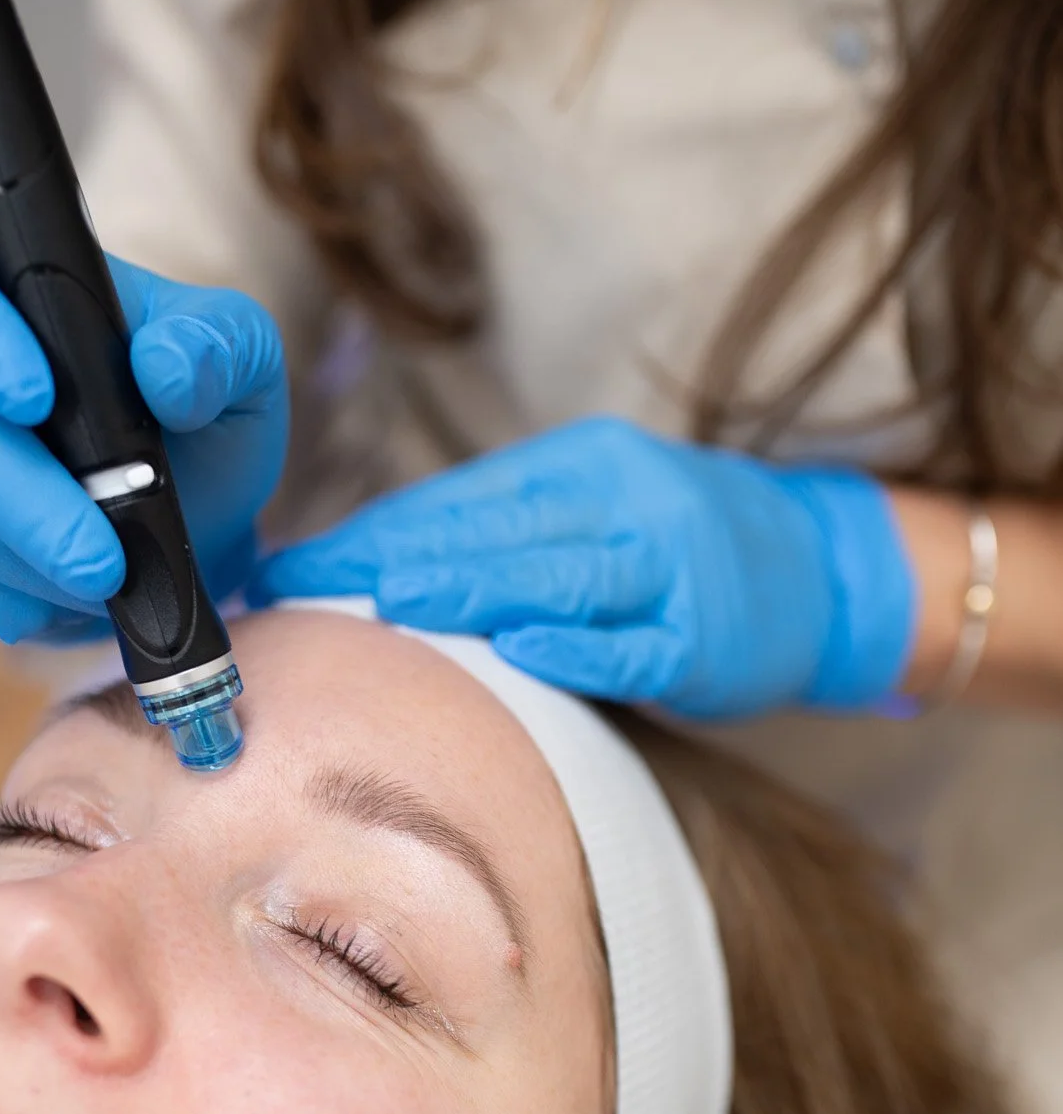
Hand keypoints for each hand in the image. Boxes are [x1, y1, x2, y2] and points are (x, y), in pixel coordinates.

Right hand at [0, 199, 288, 643]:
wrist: (204, 507)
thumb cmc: (205, 407)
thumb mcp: (239, 356)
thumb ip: (215, 344)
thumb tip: (166, 371)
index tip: (34, 392)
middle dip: (9, 483)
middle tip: (97, 546)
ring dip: (22, 553)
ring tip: (109, 573)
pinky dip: (10, 601)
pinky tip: (67, 597)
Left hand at [251, 416, 915, 715]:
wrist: (824, 570)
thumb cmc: (678, 552)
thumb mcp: (595, 515)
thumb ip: (503, 536)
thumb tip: (375, 571)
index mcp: (581, 467)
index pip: (457, 500)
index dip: (370, 532)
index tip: (289, 566)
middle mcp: (622, 502)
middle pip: (493, 529)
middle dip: (391, 557)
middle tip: (305, 587)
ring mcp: (668, 568)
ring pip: (560, 573)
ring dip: (473, 587)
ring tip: (392, 600)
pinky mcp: (704, 637)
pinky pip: (635, 642)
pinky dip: (580, 644)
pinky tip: (522, 646)